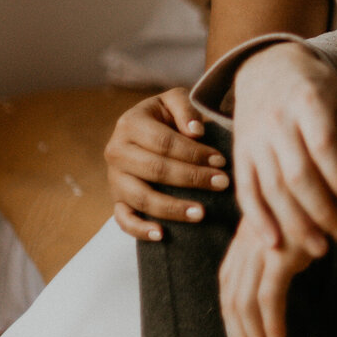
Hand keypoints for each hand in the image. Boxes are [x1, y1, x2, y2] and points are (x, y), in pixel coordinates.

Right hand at [106, 87, 230, 239]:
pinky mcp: (116, 200)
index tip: (221, 161)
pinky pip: (123, 219)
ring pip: (141, 197)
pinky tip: (162, 234)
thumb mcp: (174, 101)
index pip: (164, 142)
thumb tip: (196, 132)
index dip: (194, 153)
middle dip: (192, 178)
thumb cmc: (166, 117)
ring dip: (172, 207)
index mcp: (130, 124)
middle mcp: (116, 151)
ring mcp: (114, 178)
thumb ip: (185, 109)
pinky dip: (140, 229)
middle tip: (222, 183)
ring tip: (201, 213)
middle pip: (156, 169)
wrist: (145, 132)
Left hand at [218, 218, 312, 336]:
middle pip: (232, 297)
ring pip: (246, 304)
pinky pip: (269, 298)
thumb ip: (286, 242)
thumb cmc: (326, 189)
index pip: (228, 281)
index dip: (231, 315)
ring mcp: (264, 245)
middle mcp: (250, 239)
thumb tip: (287, 268)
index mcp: (249, 231)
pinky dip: (271, 327)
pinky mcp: (283, 252)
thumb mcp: (299, 219)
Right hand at [232, 42, 336, 255]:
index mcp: (308, 101)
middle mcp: (278, 120)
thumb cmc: (315, 87)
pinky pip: (247, 191)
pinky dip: (259, 220)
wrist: (266, 67)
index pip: (325, 146)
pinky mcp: (240, 153)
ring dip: (296, 224)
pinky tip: (276, 244)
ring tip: (320, 249)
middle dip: (323, 211)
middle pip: (299, 174)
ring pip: (272, 188)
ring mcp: (255, 137)